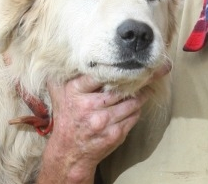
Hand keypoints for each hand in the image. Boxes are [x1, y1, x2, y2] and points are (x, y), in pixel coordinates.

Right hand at [36, 73, 158, 183]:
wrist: (69, 153)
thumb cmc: (66, 118)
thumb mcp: (58, 94)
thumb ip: (63, 74)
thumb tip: (68, 54)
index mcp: (74, 92)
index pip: (99, 74)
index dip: (117, 68)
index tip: (130, 62)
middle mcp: (89, 106)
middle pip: (120, 88)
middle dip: (137, 79)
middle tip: (148, 71)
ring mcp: (103, 122)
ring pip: (132, 103)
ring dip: (141, 95)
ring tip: (147, 87)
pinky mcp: (115, 134)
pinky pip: (133, 117)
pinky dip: (137, 110)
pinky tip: (137, 105)